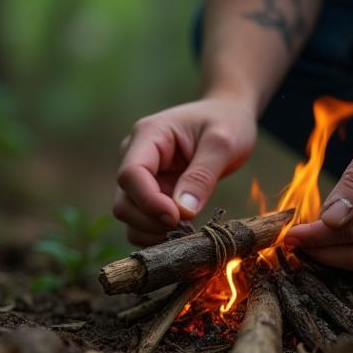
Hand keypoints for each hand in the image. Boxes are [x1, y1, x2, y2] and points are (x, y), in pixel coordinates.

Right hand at [114, 96, 257, 245]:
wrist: (228, 117)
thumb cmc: (227, 123)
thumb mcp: (222, 143)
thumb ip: (202, 175)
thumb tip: (183, 212)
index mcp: (148, 135)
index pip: (130, 174)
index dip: (149, 201)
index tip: (177, 217)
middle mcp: (136, 156)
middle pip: (124, 201)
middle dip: (151, 221)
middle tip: (188, 227)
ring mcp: (141, 177)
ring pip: (128, 216)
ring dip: (153, 232)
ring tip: (187, 231)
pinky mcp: (150, 193)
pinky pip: (141, 222)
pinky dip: (156, 234)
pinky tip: (182, 233)